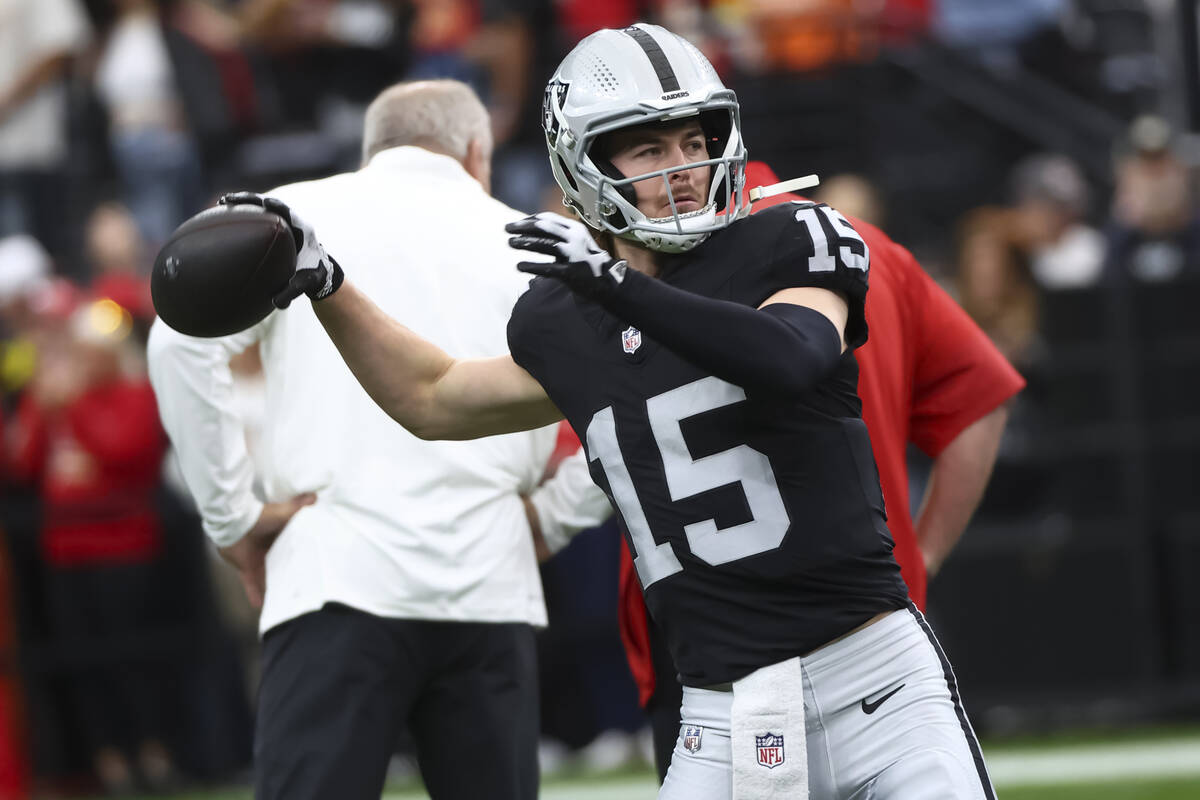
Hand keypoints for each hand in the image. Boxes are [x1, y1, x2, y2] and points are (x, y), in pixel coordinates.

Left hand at [217, 493, 315, 607]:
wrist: (235, 522)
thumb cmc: (260, 516)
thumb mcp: (284, 512)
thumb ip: (298, 506)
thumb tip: (315, 496)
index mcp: (278, 536)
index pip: (290, 549)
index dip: (298, 557)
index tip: (308, 565)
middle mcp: (268, 550)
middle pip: (280, 565)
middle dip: (287, 575)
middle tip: (300, 587)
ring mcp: (257, 561)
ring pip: (268, 577)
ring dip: (273, 588)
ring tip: (285, 601)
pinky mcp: (247, 569)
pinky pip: (252, 584)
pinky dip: (255, 594)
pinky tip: (261, 606)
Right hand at [219, 192, 343, 308]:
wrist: (319, 272)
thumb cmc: (313, 277)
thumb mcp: (305, 285)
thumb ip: (291, 293)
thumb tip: (277, 304)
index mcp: (303, 231)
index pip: (289, 213)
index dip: (278, 206)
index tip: (265, 202)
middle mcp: (292, 223)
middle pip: (270, 203)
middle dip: (250, 200)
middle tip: (229, 199)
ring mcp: (283, 223)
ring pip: (262, 207)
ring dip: (244, 203)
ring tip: (223, 202)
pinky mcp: (276, 226)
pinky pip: (259, 216)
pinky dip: (245, 213)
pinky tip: (226, 215)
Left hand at [506, 213, 627, 298]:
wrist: (608, 282)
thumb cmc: (587, 260)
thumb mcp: (576, 242)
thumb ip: (557, 235)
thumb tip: (531, 228)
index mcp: (574, 229)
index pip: (547, 218)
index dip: (529, 220)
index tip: (516, 224)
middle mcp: (575, 238)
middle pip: (544, 227)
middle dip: (523, 227)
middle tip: (507, 229)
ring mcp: (573, 255)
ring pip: (544, 244)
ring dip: (524, 242)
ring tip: (510, 243)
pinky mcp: (571, 272)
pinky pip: (547, 268)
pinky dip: (532, 266)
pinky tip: (519, 266)